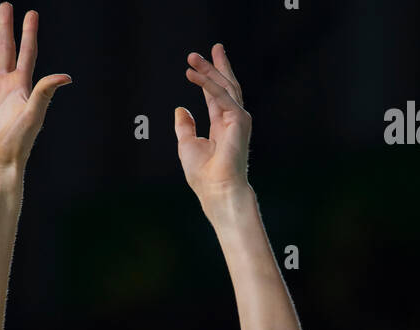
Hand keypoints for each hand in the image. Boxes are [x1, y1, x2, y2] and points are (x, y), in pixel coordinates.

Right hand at [0, 6, 70, 176]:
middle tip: (5, 6)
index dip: (29, 34)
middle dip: (5, 28)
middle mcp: (3, 86)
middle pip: (5, 50)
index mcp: (20, 87)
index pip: (26, 54)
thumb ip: (44, 91)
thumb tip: (65, 76)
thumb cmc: (18, 144)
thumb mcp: (34, 115)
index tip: (32, 14)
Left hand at [175, 44, 251, 203]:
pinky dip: (207, 83)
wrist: (217, 189)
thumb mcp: (187, 145)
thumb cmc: (203, 174)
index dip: (208, 79)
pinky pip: (221, 95)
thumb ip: (185, 126)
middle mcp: (232, 120)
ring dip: (209, 69)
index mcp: (221, 127)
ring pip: (225, 86)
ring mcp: (238, 119)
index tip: (197, 64)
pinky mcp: (239, 119)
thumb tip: (180, 109)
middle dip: (216, 66)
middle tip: (207, 49)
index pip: (215, 97)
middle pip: (225, 86)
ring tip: (192, 57)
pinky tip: (193, 74)